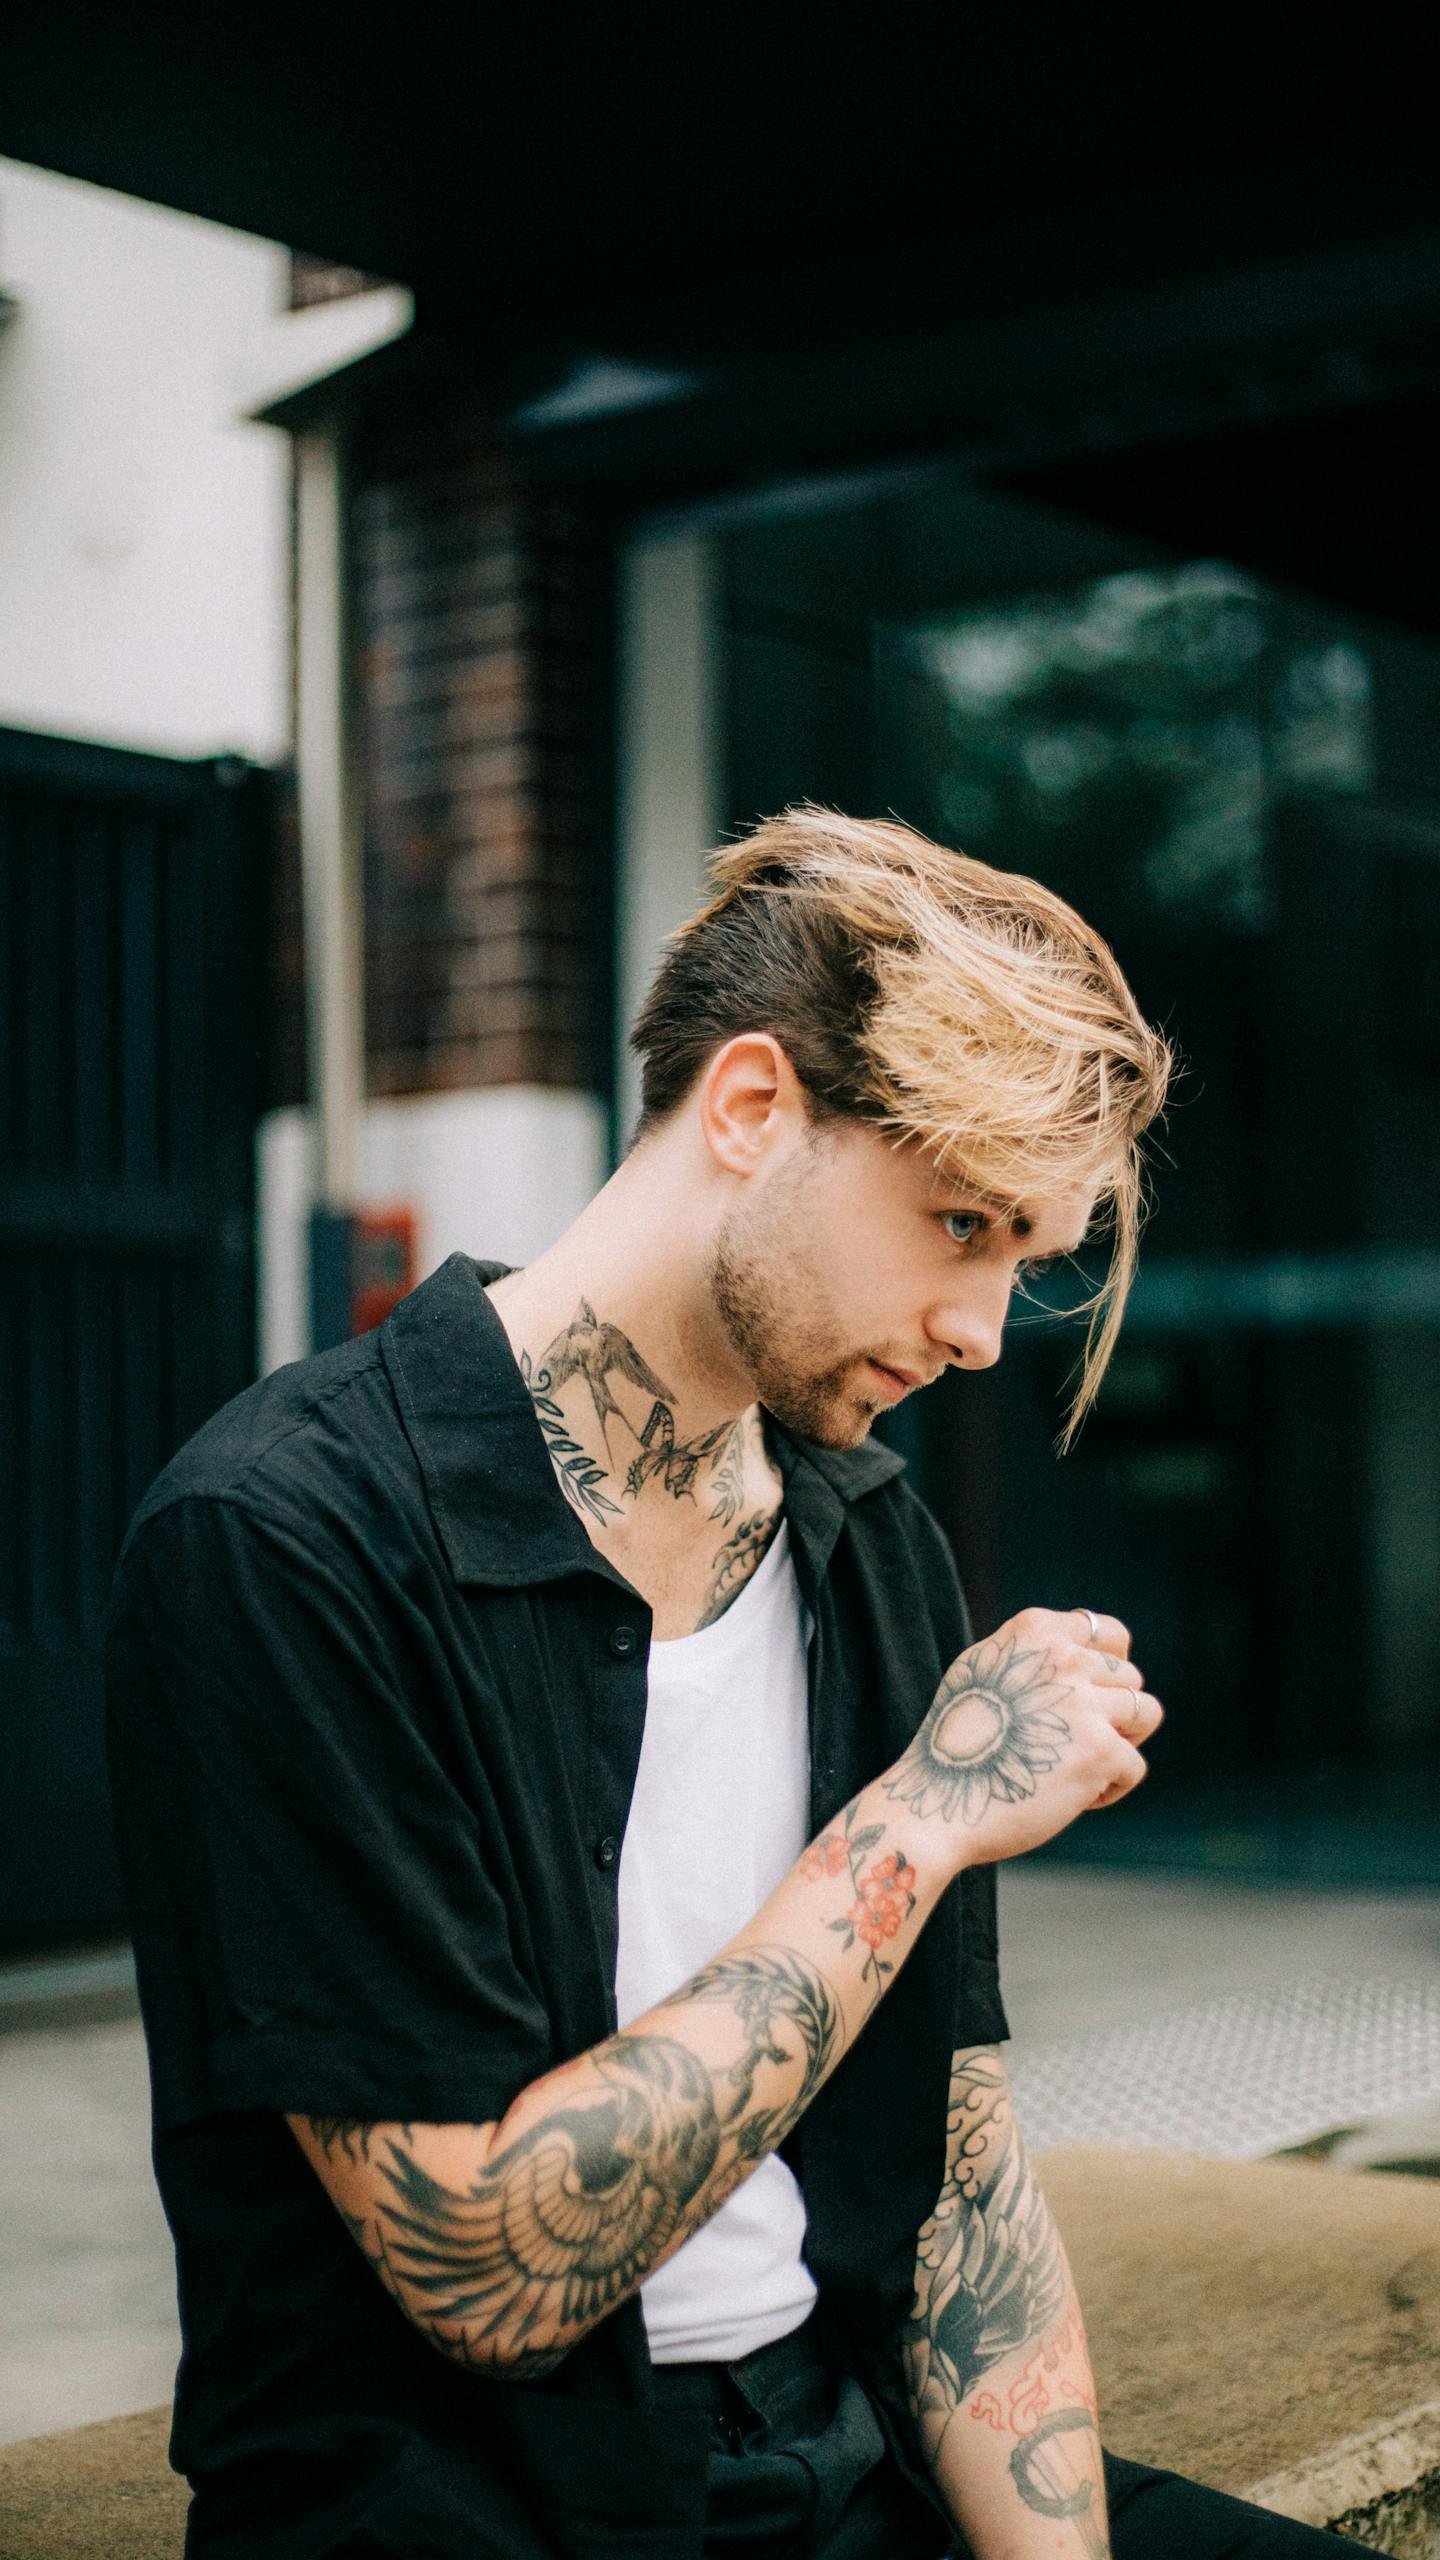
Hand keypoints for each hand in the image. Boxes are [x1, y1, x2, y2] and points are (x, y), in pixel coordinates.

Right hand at [881, 1606, 1161, 1870]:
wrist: (937, 1802)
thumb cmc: (956, 1746)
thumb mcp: (982, 1669)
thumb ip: (1033, 1655)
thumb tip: (1086, 1653)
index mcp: (1035, 1631)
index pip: (1111, 1634)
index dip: (1109, 1669)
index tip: (1090, 1697)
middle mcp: (1064, 1657)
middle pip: (1130, 1677)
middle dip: (1111, 1713)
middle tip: (1070, 1747)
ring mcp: (1085, 1703)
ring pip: (1146, 1713)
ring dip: (1121, 1743)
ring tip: (1080, 1767)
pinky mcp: (1102, 1751)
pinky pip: (1133, 1766)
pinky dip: (1109, 1788)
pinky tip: (1071, 1798)